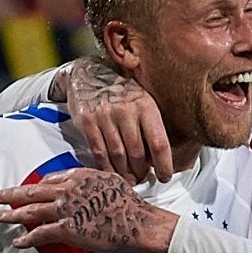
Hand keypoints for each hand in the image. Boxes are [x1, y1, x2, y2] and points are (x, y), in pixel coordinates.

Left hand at [0, 167, 175, 252]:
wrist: (137, 222)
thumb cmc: (128, 204)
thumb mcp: (109, 181)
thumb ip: (92, 181)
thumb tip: (85, 184)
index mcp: (78, 177)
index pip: (51, 179)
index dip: (38, 186)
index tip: (31, 190)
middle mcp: (67, 191)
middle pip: (34, 191)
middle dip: (14, 194)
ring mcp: (65, 210)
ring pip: (32, 211)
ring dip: (14, 214)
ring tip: (1, 217)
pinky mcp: (67, 230)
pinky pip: (40, 234)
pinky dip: (27, 239)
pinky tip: (17, 242)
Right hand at [63, 60, 172, 182]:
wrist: (88, 73)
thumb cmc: (120, 92)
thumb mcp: (142, 101)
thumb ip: (151, 126)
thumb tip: (159, 158)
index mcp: (145, 105)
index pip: (159, 143)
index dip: (164, 165)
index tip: (164, 177)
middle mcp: (126, 110)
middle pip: (138, 154)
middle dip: (141, 172)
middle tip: (143, 179)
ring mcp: (105, 115)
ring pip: (118, 156)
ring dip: (124, 173)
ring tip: (129, 179)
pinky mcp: (87, 121)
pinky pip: (99, 153)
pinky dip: (107, 167)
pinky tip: (112, 172)